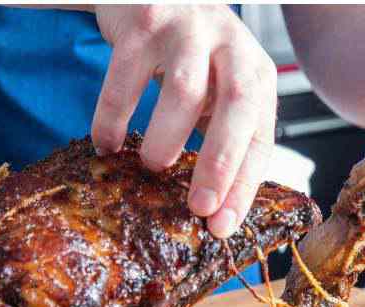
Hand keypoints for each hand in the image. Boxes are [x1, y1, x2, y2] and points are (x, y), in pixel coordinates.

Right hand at [92, 4, 276, 238]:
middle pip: (237, 105)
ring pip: (184, 89)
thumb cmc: (188, 54)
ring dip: (166, 137)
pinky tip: (105, 143)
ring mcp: (188, 31)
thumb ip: (220, 136)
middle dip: (219, 162)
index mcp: (255, 73)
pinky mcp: (145, 20)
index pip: (259, 135)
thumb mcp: (217, 90)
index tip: (221, 227)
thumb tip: (213, 213)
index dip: (243, 184)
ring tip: (151, 164)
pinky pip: (125, 76)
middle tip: (198, 206)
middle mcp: (231, 46)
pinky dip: (112, 116)